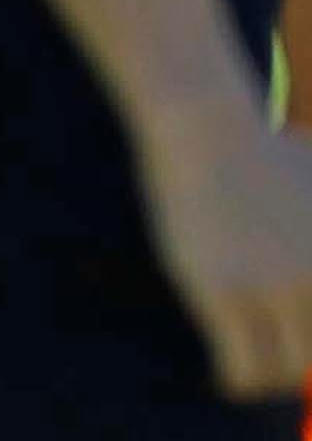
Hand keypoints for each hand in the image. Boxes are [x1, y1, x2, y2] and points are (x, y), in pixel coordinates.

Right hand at [141, 105, 311, 395]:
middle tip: (280, 357)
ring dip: (271, 377)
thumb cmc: (266, 154)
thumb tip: (306, 287)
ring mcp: (275, 289)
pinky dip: (237, 382)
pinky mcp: (225, 295)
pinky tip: (226, 377)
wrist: (207, 127)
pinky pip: (243, 368)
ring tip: (251, 368)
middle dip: (301, 362)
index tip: (298, 339)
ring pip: (287, 372)